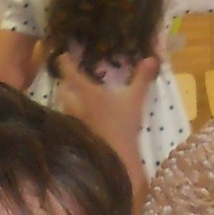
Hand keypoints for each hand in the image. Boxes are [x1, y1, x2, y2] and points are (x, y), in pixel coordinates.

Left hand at [55, 53, 156, 203]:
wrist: (117, 159)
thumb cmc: (124, 126)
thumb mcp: (135, 100)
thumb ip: (142, 78)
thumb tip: (151, 58)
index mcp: (88, 93)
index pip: (70, 72)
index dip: (65, 62)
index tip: (63, 56)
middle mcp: (76, 106)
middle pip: (62, 90)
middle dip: (64, 83)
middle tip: (71, 80)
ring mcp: (75, 122)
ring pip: (63, 106)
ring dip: (67, 100)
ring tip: (75, 98)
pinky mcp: (76, 136)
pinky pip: (69, 121)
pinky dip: (71, 116)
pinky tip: (81, 118)